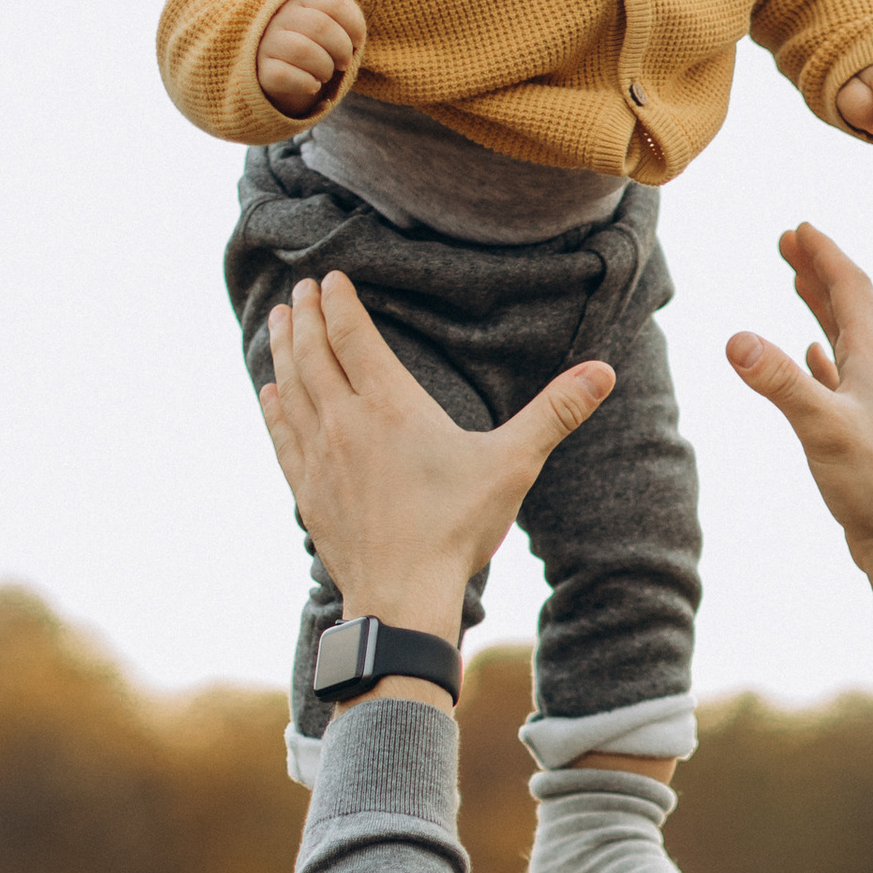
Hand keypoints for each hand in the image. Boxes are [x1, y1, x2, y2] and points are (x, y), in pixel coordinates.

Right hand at [257, 0, 368, 117]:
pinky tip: (312, 85)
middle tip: (344, 63)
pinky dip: (306, 83)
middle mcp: (280, 15)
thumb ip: (346, 25)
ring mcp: (267, 41)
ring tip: (326, 74)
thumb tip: (355, 41)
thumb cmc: (314, 46)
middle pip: (320, 26)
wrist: (281, 72)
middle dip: (341, 49)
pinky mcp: (261, 69)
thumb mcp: (330, 29)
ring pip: (303, 50)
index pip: (333, 1)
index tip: (358, 42)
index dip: (354, 24)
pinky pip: (284, 75)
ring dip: (325, 67)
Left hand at [261, 277, 613, 689]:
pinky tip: (269, 392)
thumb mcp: (513, 465)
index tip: (330, 277)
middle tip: (300, 290)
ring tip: (276, 322)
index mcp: (390, 406)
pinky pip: (282, 435)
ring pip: (290, 387)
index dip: (340, 303)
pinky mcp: (307, 490)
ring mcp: (320, 456)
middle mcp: (345, 422)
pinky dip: (273, 406)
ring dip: (283, 350)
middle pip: (314, 354)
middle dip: (306, 317)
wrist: (402, 594)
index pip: (354, 336)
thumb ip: (555, 413)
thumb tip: (603, 371)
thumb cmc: (457, 529)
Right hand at [725, 227, 872, 719]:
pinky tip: (814, 357)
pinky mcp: (869, 432)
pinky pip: (844, 377)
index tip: (798, 227)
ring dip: (822, 307)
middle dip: (819, 270)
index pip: (851, 289)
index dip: (824, 255)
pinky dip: (825, 356)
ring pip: (848, 339)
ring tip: (798, 282)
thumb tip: (734, 338)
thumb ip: (778, 381)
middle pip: (851, 306)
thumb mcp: (819, 426)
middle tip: (790, 241)